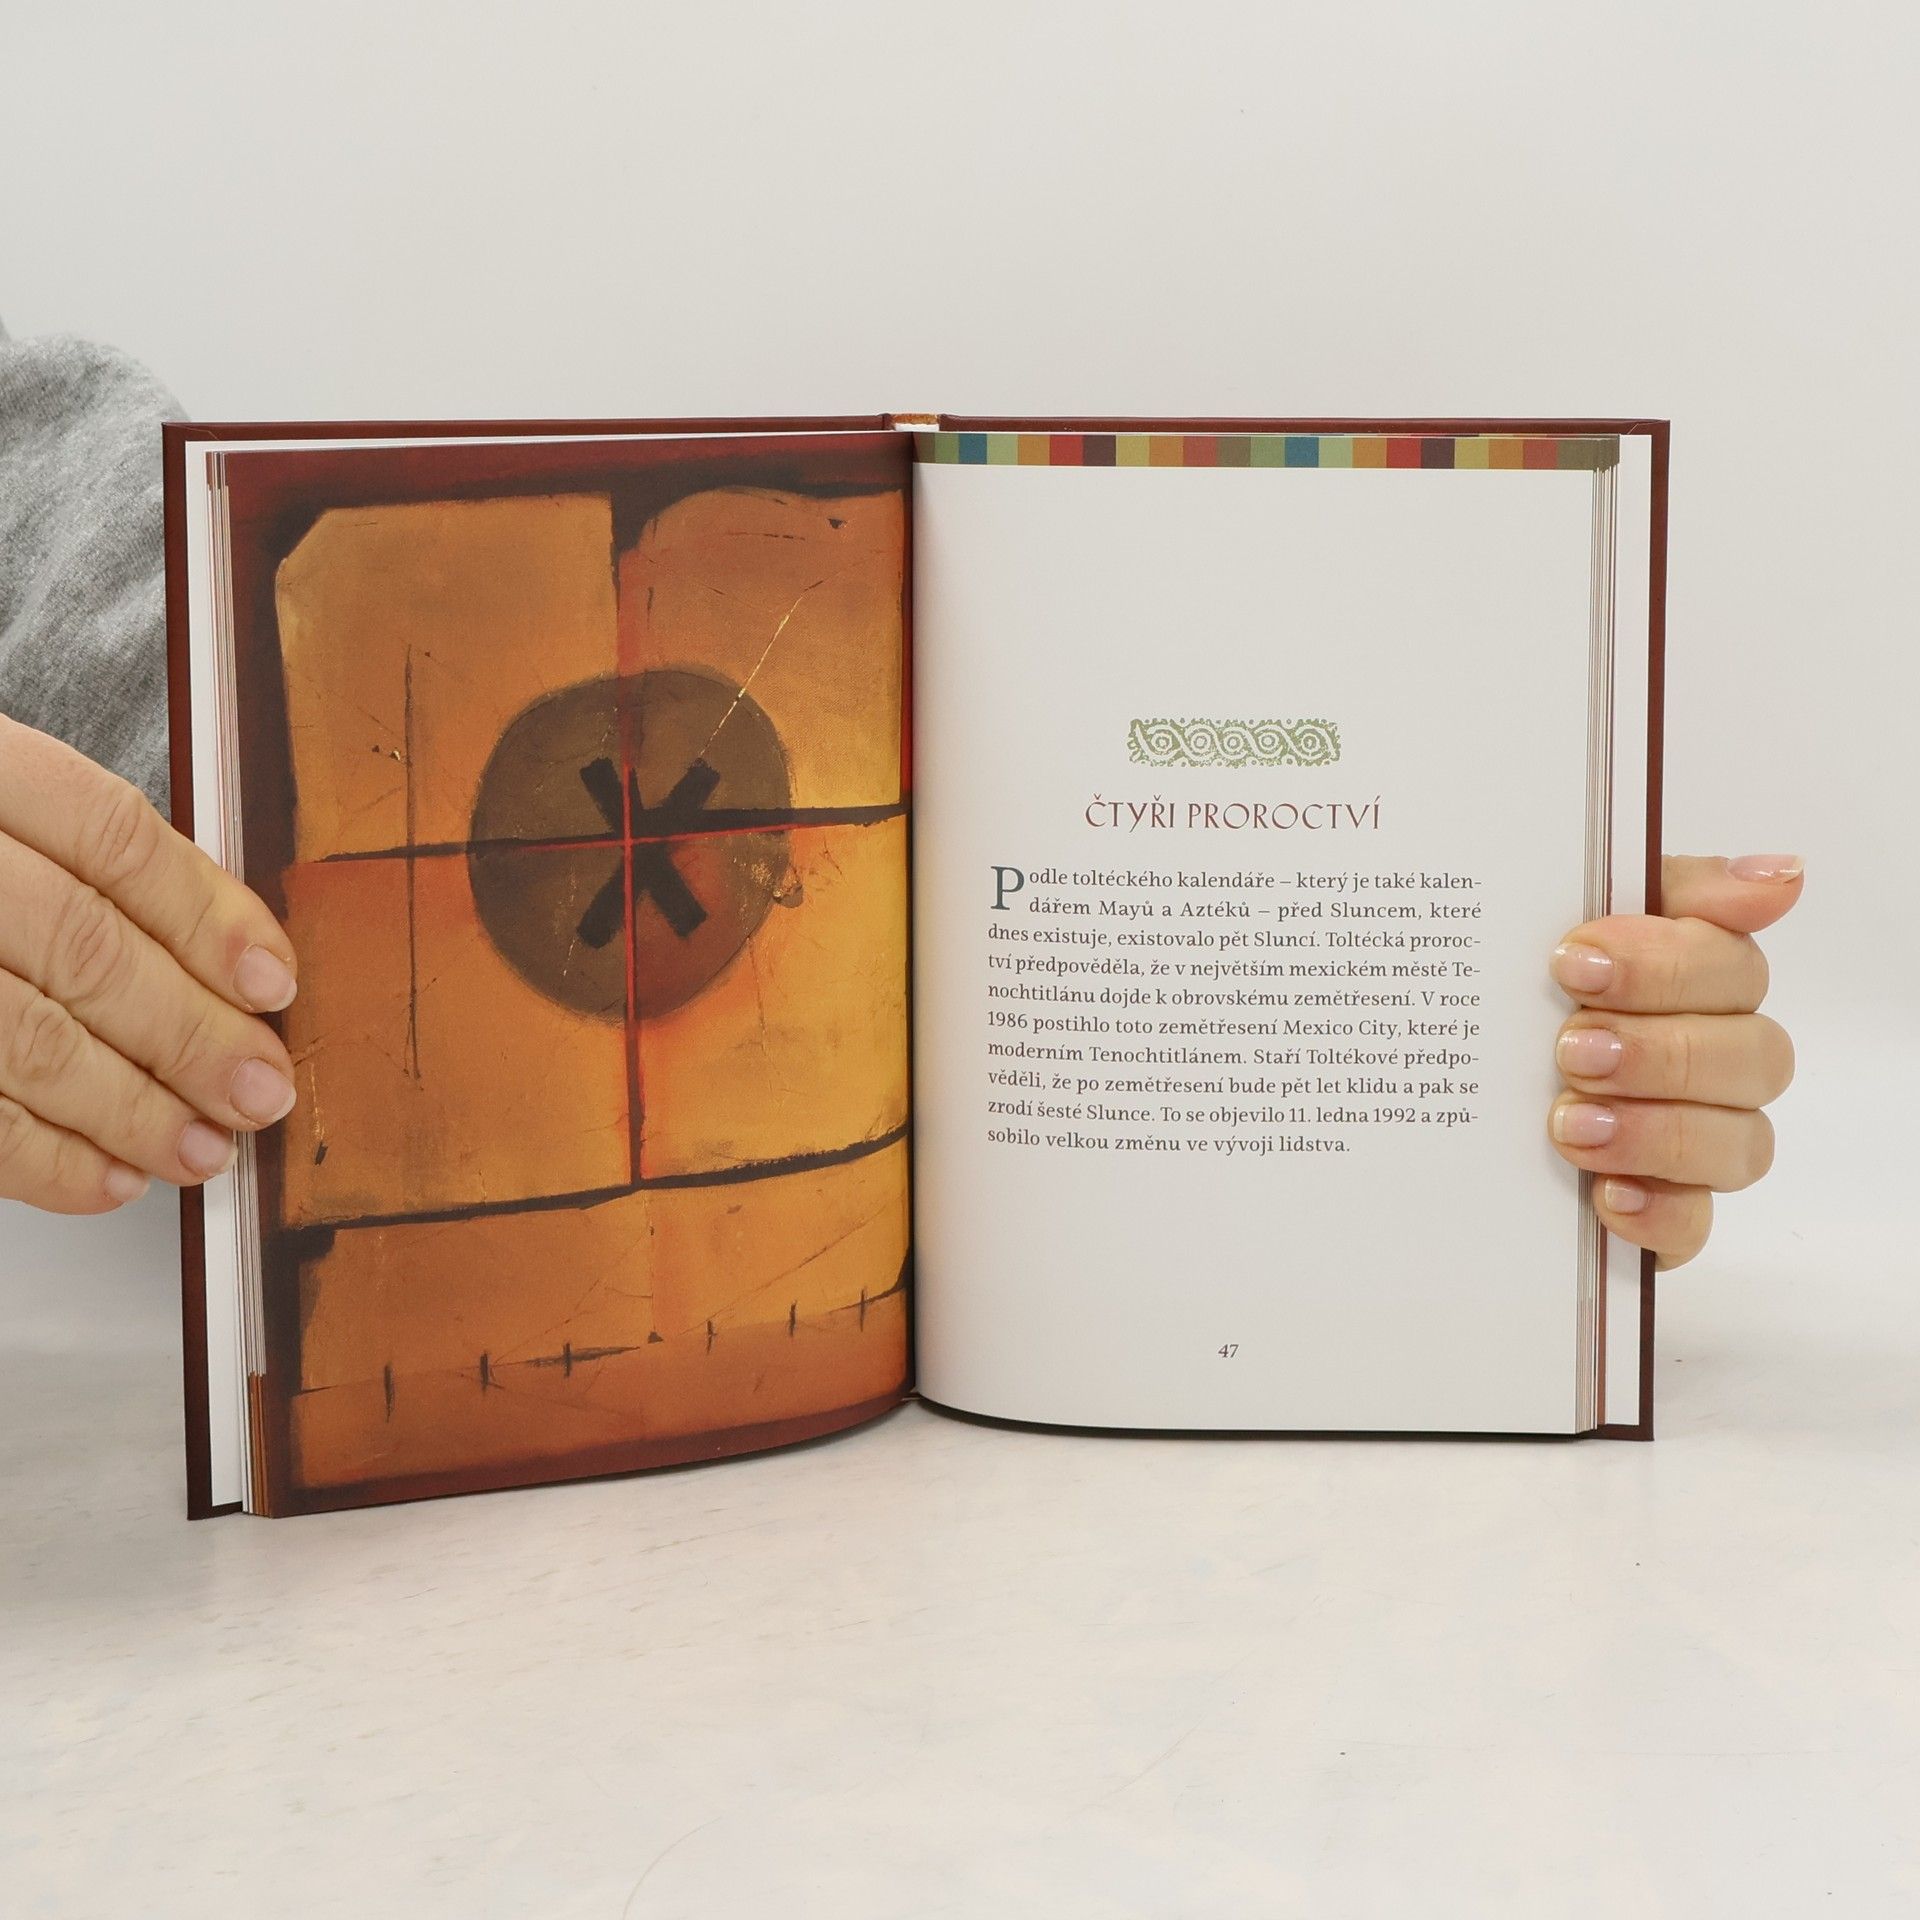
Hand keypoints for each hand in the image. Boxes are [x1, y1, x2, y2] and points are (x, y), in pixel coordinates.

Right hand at [0, 717, 297, 1212]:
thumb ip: (94, 869)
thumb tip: (236, 967)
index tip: (274, 983)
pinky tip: (109, 1176)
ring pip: (26, 1038)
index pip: (111, 837)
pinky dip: (44, 1156)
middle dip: (190, 1033)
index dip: (208, 918)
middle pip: (82, 946)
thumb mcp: (7, 814)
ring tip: (203, 1148)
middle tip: (259, 1090)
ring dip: (131, 1109)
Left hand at [1548, 853, 1802, 1269]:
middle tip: (1571, 1048)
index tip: (1575, 961)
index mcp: (1692, 979)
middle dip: (1661, 1050)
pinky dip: (1659, 1212)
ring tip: (1568, 1123)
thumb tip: (1780, 876)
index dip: (1666, 964)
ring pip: (1742, 1143)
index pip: (1734, 964)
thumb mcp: (1552, 916)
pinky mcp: (1664, 1212)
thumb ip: (1656, 890)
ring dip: (1659, 1130)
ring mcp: (1695, 1140)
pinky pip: (1695, 1225)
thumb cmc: (1509, 992)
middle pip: (1755, 1055)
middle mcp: (1711, 1059)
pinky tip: (1607, 1196)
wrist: (1434, 1084)